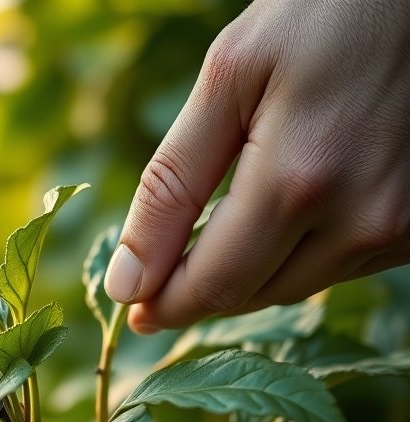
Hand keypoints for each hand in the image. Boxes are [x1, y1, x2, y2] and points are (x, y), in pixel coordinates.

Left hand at [104, 0, 409, 332]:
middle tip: (164, 269)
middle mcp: (360, 219)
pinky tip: (286, 212)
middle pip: (253, 295)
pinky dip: (300, 252)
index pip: (214, 286)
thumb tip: (126, 281)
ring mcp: (401, 226)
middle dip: (200, 288)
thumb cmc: (320, 15)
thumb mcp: (226, 81)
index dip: (165, 306)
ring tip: (224, 228)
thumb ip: (170, 187)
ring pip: (297, 286)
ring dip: (251, 270)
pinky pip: (342, 266)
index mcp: (298, 184)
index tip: (132, 306)